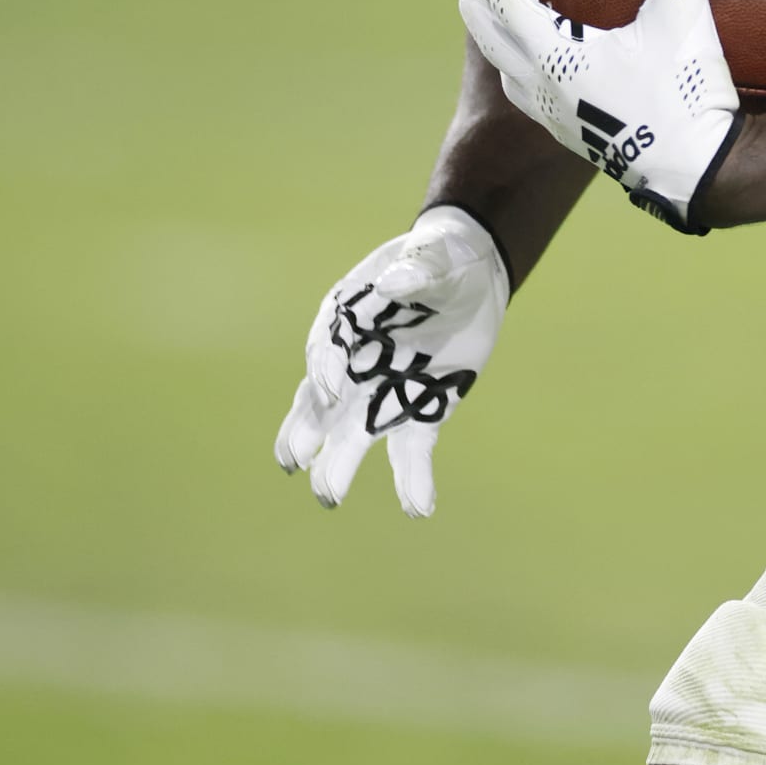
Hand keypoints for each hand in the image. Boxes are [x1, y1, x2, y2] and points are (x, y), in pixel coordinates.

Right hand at [274, 206, 509, 516]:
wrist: (471, 275)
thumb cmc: (441, 259)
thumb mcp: (434, 256)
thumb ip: (416, 269)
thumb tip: (394, 282)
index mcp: (347, 320)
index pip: (327, 349)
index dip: (326, 369)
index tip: (330, 389)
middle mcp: (356, 364)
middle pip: (324, 404)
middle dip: (308, 432)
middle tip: (294, 462)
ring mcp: (385, 392)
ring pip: (353, 435)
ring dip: (339, 465)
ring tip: (330, 497)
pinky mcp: (422, 410)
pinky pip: (412, 450)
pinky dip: (413, 479)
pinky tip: (418, 507)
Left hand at [458, 0, 742, 232]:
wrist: (696, 173)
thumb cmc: (683, 98)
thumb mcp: (683, 21)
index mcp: (550, 56)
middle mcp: (538, 86)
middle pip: (484, 27)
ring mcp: (551, 113)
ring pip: (502, 60)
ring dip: (499, 23)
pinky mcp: (569, 131)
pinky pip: (527, 83)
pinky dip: (526, 52)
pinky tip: (561, 46)